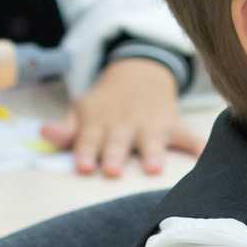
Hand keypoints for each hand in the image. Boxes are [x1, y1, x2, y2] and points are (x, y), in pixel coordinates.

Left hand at [44, 55, 202, 177]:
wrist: (139, 74)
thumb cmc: (105, 105)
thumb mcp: (82, 111)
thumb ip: (66, 130)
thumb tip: (44, 134)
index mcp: (97, 119)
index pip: (88, 137)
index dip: (86, 151)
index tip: (85, 166)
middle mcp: (123, 121)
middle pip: (118, 141)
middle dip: (116, 155)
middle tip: (113, 172)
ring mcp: (150, 123)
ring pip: (151, 139)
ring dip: (152, 152)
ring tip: (152, 168)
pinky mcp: (172, 124)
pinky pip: (185, 135)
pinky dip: (195, 144)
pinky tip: (203, 153)